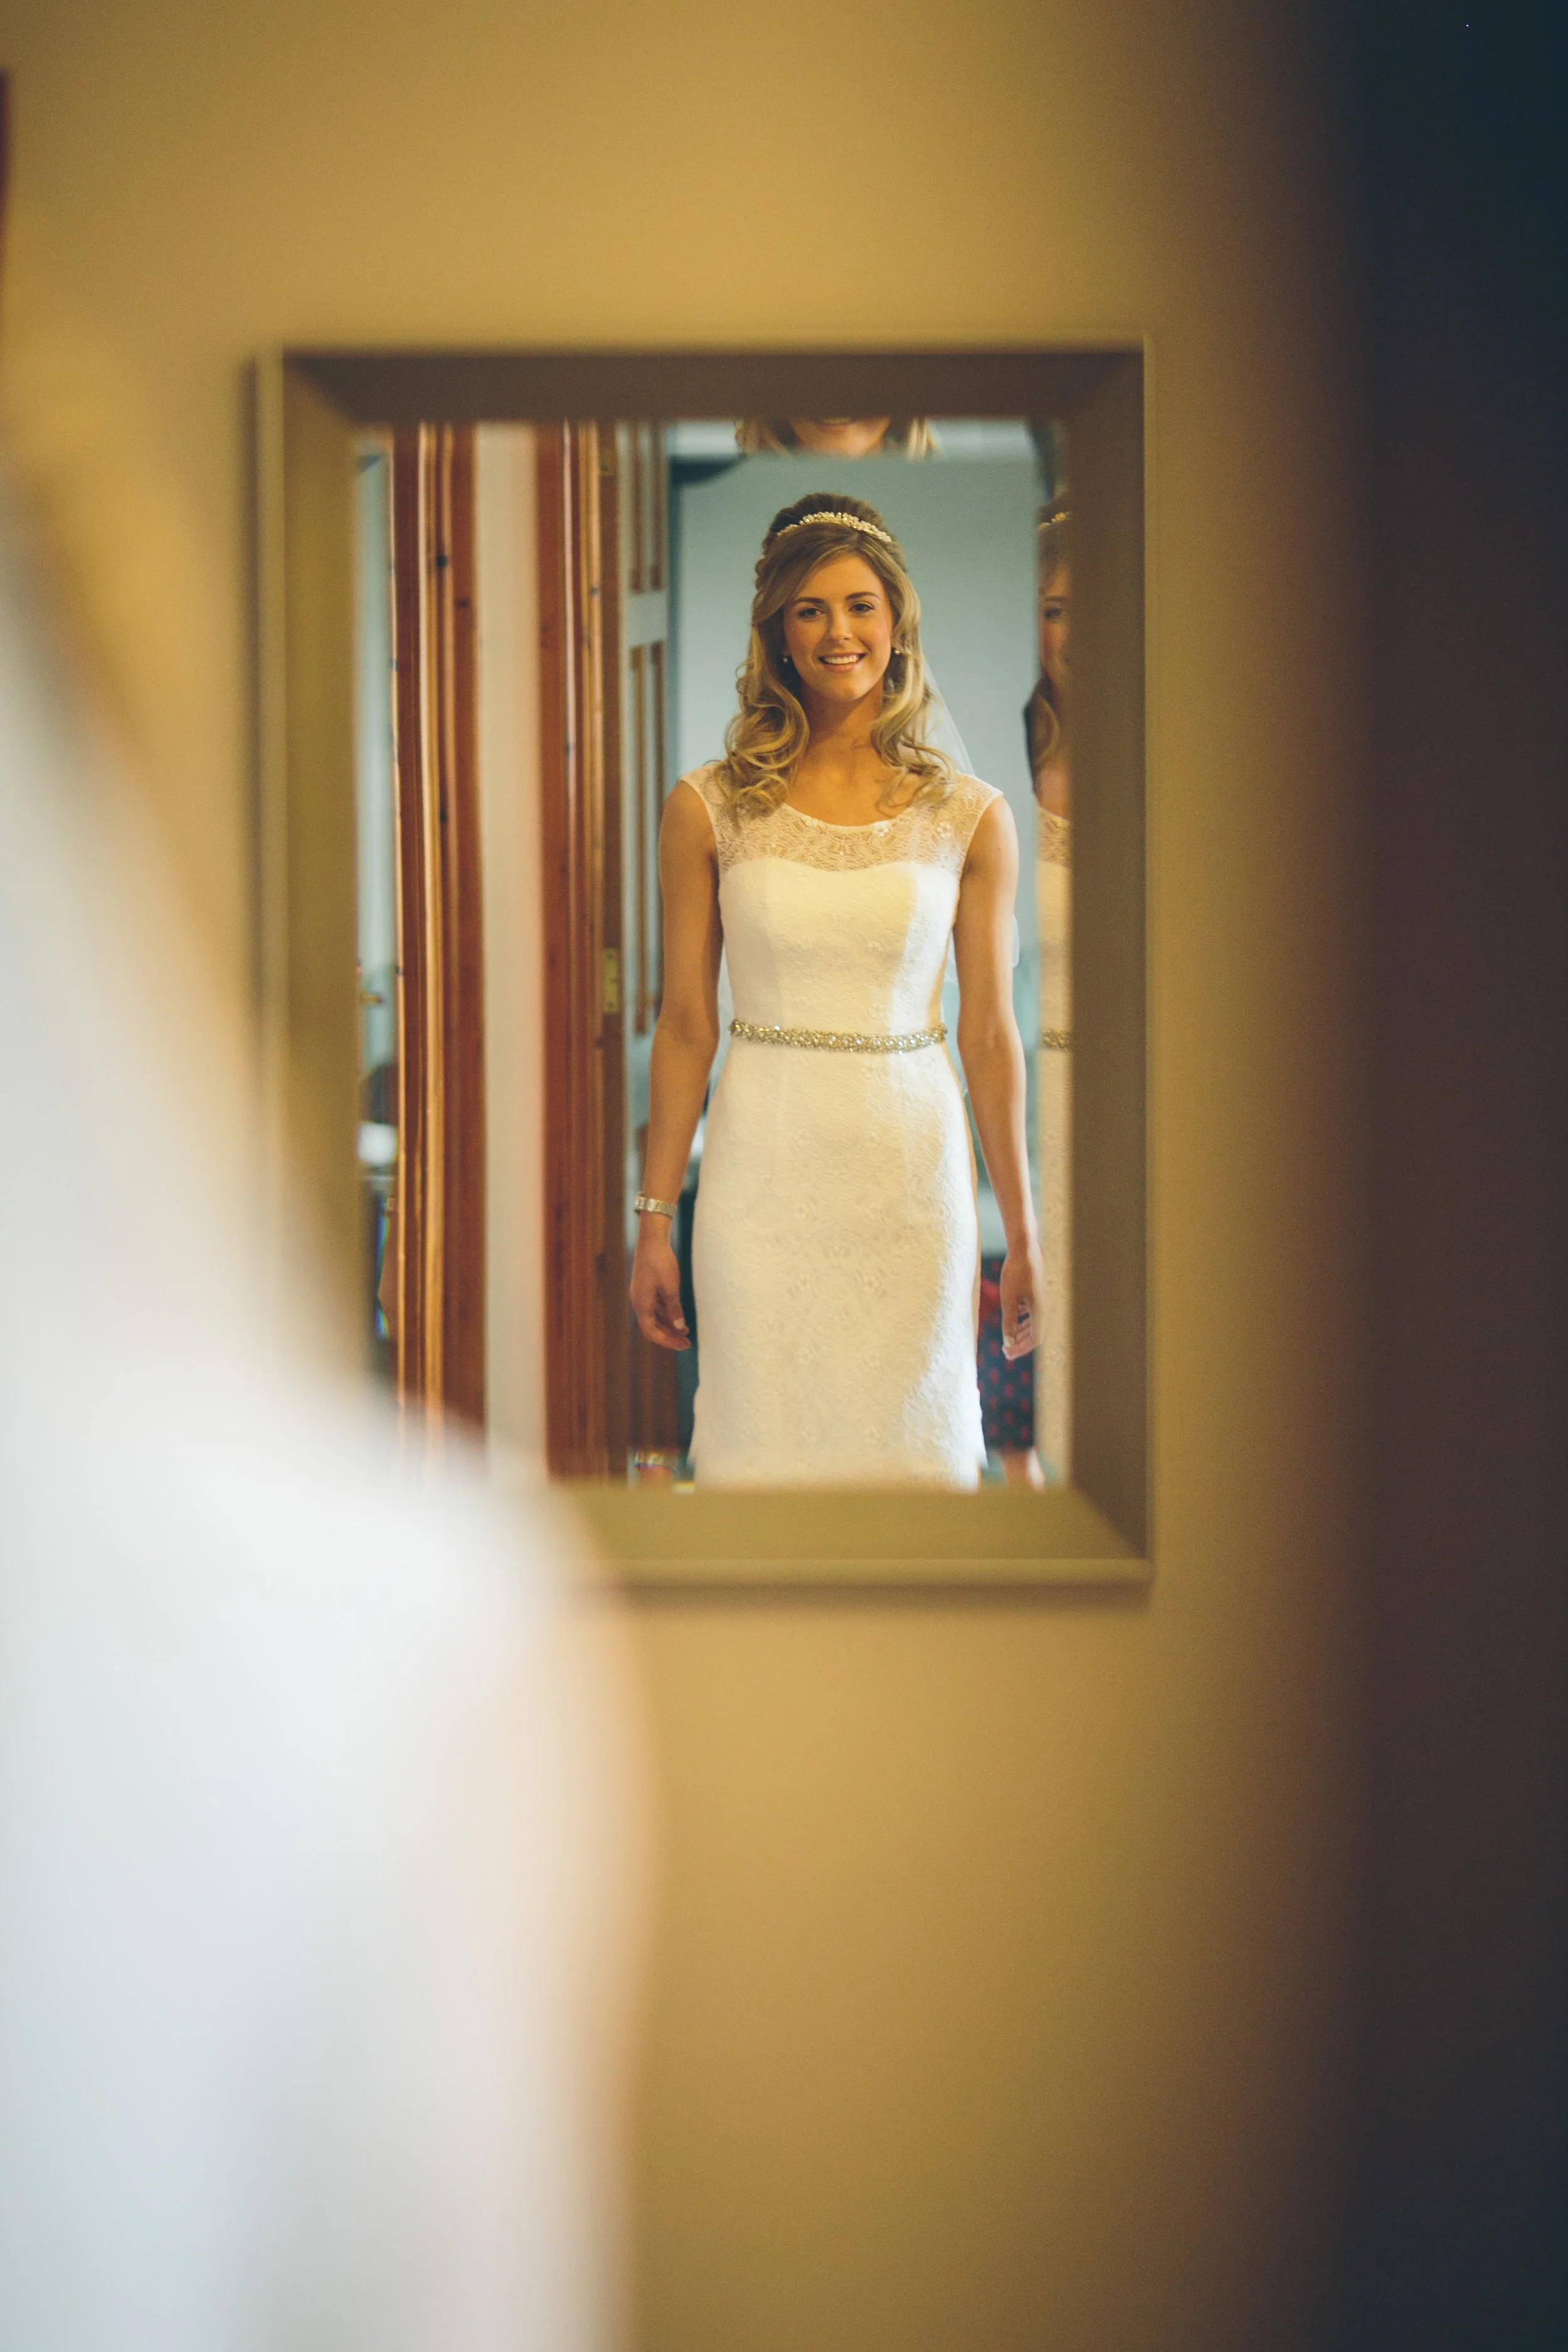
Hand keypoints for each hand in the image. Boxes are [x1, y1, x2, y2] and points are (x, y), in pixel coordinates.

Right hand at [630, 1227, 689, 1350]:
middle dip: (669, 1336)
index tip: (683, 1345)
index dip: (667, 1341)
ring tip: (686, 1331)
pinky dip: (666, 1313)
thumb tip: (680, 1327)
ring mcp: (641, 1294)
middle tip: (686, 1343)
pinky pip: (655, 1307)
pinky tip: (679, 1315)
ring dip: (669, 1325)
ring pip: (654, 1317)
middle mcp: (638, 1302)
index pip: (651, 1332)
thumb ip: (674, 1309)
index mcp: (641, 1304)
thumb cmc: (660, 1262)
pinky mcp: (645, 1287)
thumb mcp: (671, 1287)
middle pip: (652, 1327)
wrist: (651, 1240)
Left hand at [1000, 1240, 1042, 1359]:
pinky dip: (1022, 1320)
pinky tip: (1012, 1319)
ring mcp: (1040, 1299)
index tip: (1007, 1353)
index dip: (1021, 1348)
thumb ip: (1009, 1321)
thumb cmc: (1016, 1272)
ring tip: (1007, 1338)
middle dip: (1020, 1343)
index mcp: (1039, 1310)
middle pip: (1035, 1333)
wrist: (1024, 1248)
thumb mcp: (1008, 1299)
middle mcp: (1042, 1306)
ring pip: (1033, 1323)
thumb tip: (1008, 1342)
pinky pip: (1031, 1312)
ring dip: (1021, 1332)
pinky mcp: (1035, 1292)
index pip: (1035, 1339)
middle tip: (1005, 1351)